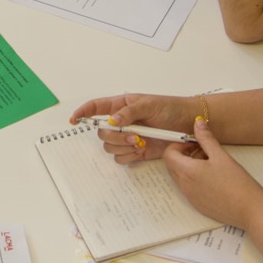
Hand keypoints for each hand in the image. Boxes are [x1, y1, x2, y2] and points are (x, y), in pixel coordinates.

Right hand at [67, 91, 199, 164]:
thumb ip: (130, 111)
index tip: (74, 119)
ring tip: (140, 143)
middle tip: (133, 136)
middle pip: (102, 132)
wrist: (188, 126)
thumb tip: (112, 120)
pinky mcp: (136, 151)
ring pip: (110, 146)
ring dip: (122, 147)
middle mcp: (121, 122)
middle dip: (114, 136)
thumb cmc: (170, 108)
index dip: (83, 113)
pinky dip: (128, 156)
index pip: (96, 107)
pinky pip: (121, 158)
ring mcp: (128, 137)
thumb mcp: (150, 104)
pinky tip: (141, 150)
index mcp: (121, 106)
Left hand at [162, 115, 262, 227]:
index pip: (169, 154)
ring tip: (212, 163)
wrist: (250, 211)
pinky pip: (189, 188)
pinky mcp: (198, 205)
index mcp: (188, 172)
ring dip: (190, 166)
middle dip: (184, 154)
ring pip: (181, 177)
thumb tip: (197, 123)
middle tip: (203, 150)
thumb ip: (206, 138)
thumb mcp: (221, 156)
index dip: (179, 145)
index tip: (194, 142)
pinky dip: (195, 179)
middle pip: (173, 165)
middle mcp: (185, 186)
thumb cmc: (238, 184)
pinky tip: (215, 178)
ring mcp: (191, 197)